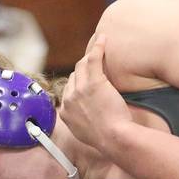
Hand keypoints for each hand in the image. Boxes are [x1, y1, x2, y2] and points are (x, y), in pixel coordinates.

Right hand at [60, 33, 131, 150]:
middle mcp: (69, 97)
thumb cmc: (105, 140)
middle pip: (74, 76)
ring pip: (82, 66)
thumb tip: (81, 122)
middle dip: (83, 71)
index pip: (68, 90)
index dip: (77, 84)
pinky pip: (94, 59)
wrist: (113, 138)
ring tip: (98, 49)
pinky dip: (98, 47)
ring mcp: (80, 88)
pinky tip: (103, 39)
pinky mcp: (94, 82)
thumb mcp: (85, 134)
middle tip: (95, 65)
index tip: (86, 83)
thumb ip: (79, 124)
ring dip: (89, 57)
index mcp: (65, 111)